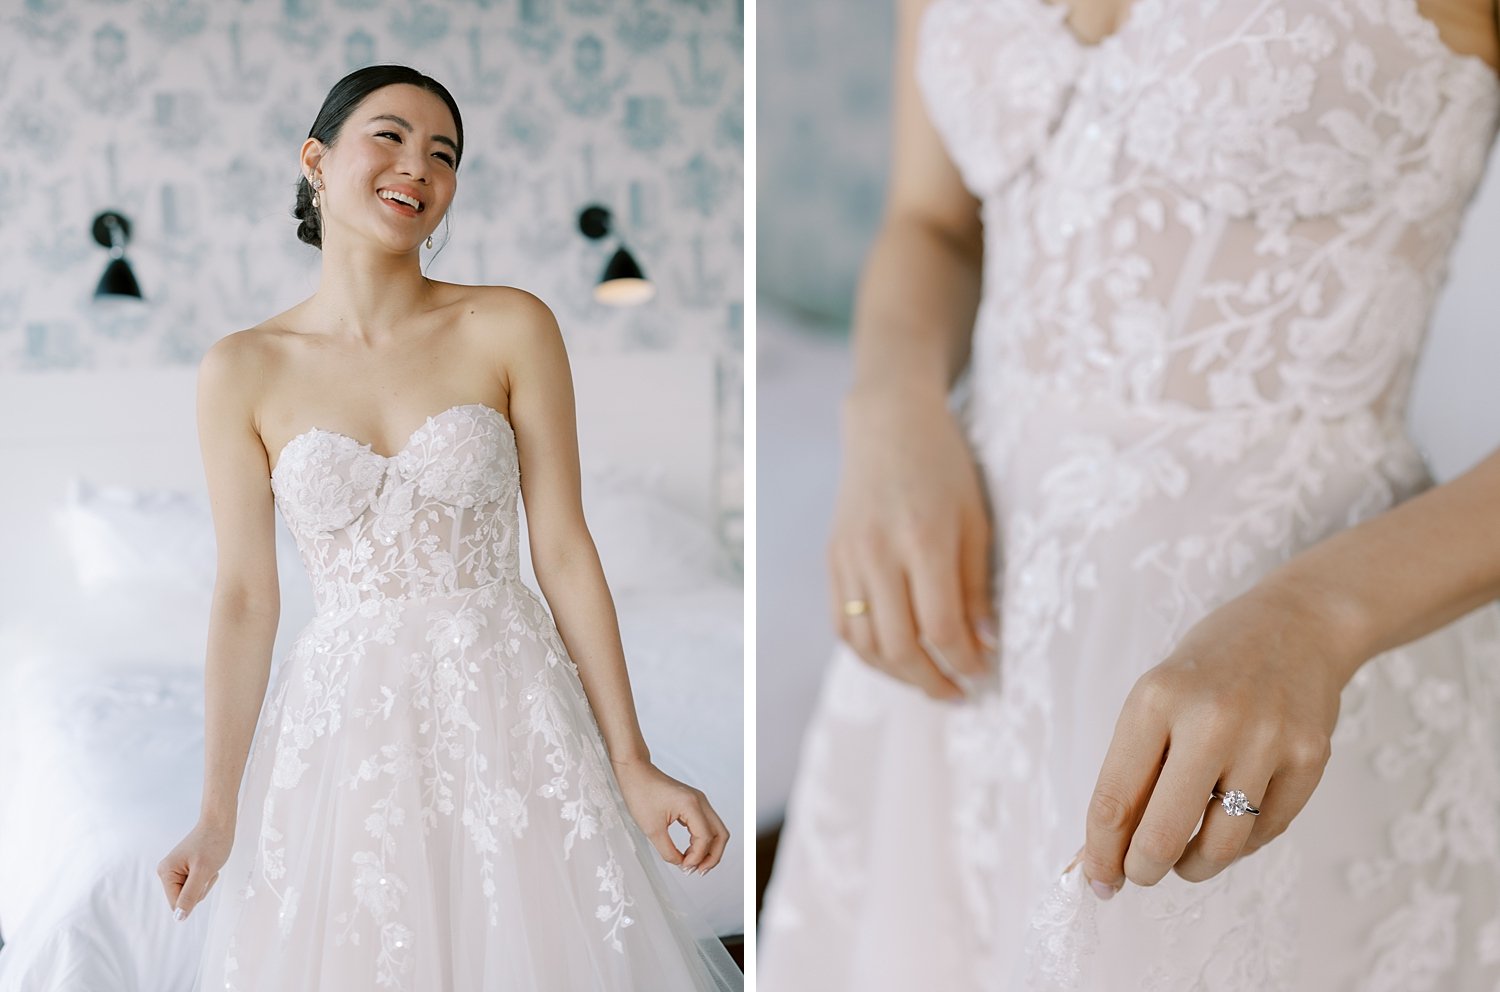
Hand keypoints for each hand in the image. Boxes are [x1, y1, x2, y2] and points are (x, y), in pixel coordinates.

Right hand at [158, 818, 234, 919]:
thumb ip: (189, 895)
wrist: (220, 823)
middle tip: (207, 869)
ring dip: (205, 882)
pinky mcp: (185, 869)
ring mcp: (176, 871)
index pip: (177, 904)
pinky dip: (206, 877)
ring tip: (208, 865)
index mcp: (165, 873)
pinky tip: (208, 864)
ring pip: (192, 893)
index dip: (194, 896)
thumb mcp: (203, 872)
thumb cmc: (212, 843)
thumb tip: (179, 918)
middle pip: (185, 899)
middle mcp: (167, 872)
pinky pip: (196, 884)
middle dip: (201, 888)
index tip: (202, 877)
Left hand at [611, 758, 729, 874]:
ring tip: (695, 864)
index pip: (705, 838)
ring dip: (709, 849)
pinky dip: (703, 840)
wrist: (635, 772)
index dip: (697, 857)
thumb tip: (680, 863)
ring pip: (716, 830)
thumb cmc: (640, 794)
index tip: (684, 868)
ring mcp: (699, 801)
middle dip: (713, 856)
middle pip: (720, 834)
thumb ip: (668, 850)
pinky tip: (691, 851)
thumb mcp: (651, 829)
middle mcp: (700, 802)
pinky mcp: (693, 803)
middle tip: (699, 871)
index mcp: (691, 805)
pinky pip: (706, 824)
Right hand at [826, 386, 998, 699]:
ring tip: (928, 681)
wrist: (887, 425)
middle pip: (900, 646)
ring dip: (898, 675)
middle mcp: (878, 553)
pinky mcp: (832, 560)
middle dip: (932, 681)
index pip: (941, 627)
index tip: (983, 674)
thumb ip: (976, 585)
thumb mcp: (975, 520)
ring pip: (865, 644)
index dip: (964, 662)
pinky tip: (895, 658)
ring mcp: (848, 558)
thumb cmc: (944, 468)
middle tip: (958, 694)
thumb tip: (984, 645)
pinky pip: (842, 624)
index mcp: (923, 540)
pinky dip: (868, 653)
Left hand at [1081, 580, 1357, 895]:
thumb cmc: (1210, 669)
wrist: (1296, 626)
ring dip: (1193, 866)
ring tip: (1184, 856)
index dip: (1100, 852)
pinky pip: (1266, 833)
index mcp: (1155, 699)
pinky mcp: (1310, 757)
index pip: (1114, 799)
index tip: (1097, 878)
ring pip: (1220, 845)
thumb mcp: (1155, 700)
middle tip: (1139, 873)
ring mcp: (1266, 739)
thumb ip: (1130, 771)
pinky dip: (1239, 844)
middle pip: (1163, 833)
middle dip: (1142, 869)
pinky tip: (1227, 824)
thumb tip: (1101, 852)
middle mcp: (1210, 719)